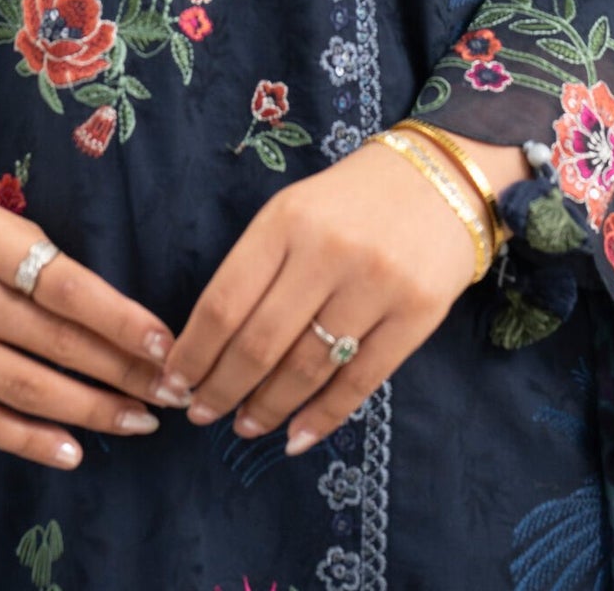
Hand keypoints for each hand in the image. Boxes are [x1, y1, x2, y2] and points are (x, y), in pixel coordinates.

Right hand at [0, 176, 186, 471]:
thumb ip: (37, 260)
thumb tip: (111, 319)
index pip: (65, 285)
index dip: (120, 319)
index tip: (166, 344)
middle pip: (53, 343)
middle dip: (122, 372)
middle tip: (172, 391)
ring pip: (23, 388)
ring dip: (90, 411)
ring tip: (139, 422)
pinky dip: (30, 440)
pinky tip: (73, 450)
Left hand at [156, 134, 526, 456]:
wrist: (439, 177)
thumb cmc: (350, 200)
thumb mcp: (293, 210)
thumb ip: (256, 267)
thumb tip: (210, 342)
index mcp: (285, 221)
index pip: (224, 302)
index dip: (194, 353)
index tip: (173, 382)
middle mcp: (328, 252)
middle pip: (260, 343)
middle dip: (221, 389)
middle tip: (199, 414)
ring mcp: (376, 284)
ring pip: (307, 368)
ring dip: (267, 408)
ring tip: (244, 426)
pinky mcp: (417, 314)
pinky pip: (360, 381)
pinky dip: (323, 416)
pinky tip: (296, 436)